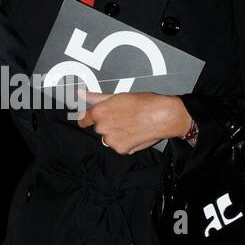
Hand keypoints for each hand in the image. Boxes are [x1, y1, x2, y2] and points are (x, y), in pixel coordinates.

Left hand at [76, 91, 194, 154]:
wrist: (162, 115)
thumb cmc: (144, 103)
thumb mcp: (117, 96)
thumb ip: (96, 98)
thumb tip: (82, 94)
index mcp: (99, 112)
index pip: (83, 120)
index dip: (86, 119)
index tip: (88, 120)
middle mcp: (102, 128)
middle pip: (99, 129)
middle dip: (108, 125)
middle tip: (123, 118)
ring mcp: (111, 140)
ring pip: (109, 139)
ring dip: (117, 134)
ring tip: (131, 125)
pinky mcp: (121, 149)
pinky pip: (120, 147)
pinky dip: (126, 143)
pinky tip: (135, 133)